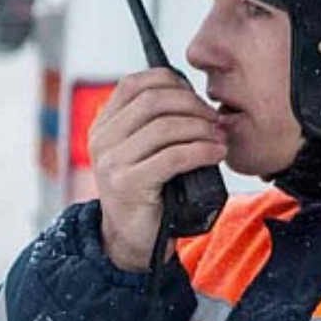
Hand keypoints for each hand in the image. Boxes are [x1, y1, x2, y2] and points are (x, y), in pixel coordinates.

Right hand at [88, 68, 226, 271]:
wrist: (133, 240)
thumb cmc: (148, 193)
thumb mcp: (142, 152)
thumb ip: (152, 123)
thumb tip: (189, 94)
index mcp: (103, 126)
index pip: (134, 84)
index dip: (170, 81)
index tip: (195, 96)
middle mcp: (102, 140)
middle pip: (153, 101)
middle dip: (192, 105)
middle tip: (214, 119)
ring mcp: (112, 163)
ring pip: (165, 127)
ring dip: (201, 128)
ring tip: (218, 138)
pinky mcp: (128, 184)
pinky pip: (173, 156)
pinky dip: (201, 151)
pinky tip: (215, 154)